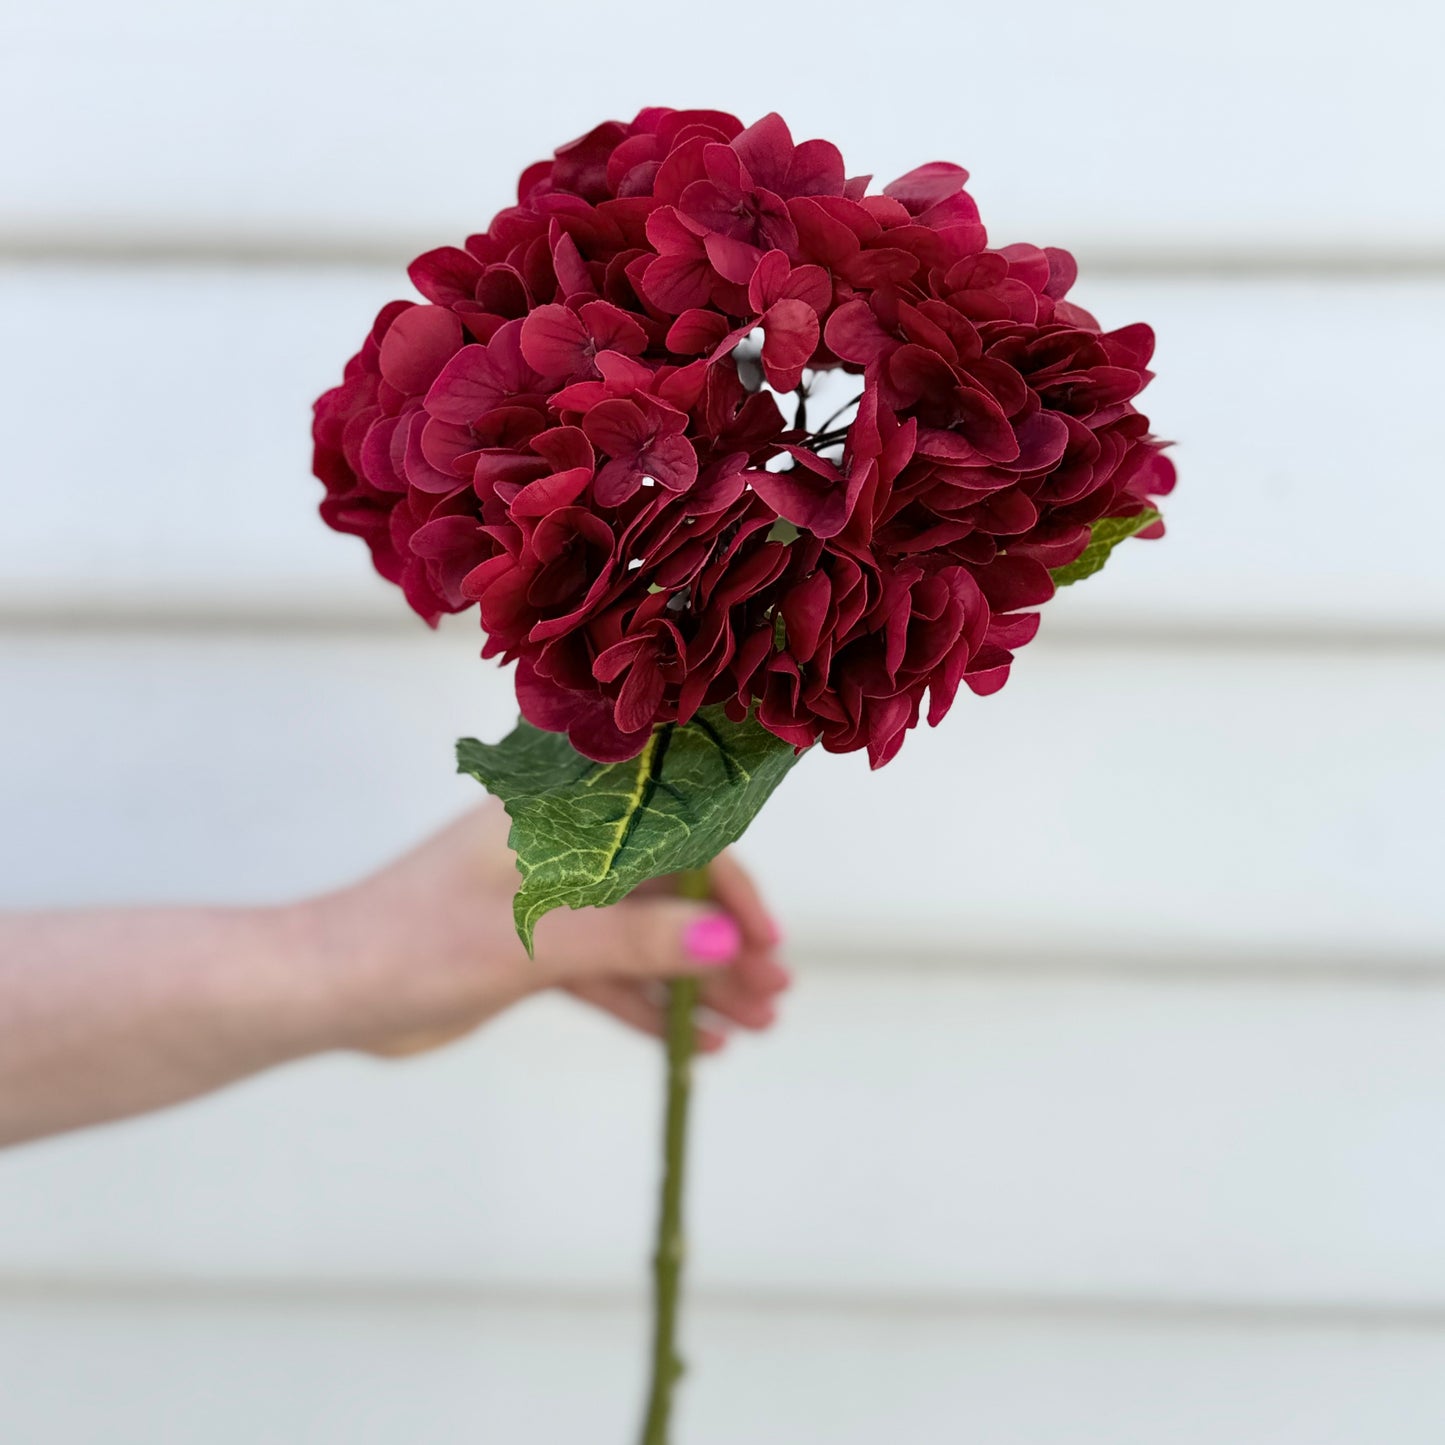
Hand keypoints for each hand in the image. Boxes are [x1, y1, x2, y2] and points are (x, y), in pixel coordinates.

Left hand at [305, 805, 789, 1058]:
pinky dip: (649, 1004)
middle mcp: (565, 849)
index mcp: (563, 814)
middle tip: (773, 997)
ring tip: (752, 1027)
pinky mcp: (534, 949)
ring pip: (643, 937)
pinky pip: (609, 973)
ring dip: (695, 980)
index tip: (766, 941)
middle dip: (722, 943)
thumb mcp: (535, 940)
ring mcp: (551, 900)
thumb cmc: (418, 941)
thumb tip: (723, 944)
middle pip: (667, 889)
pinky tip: (693, 1045)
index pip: (672, 834)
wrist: (327, 989)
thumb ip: (633, 941)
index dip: (728, 886)